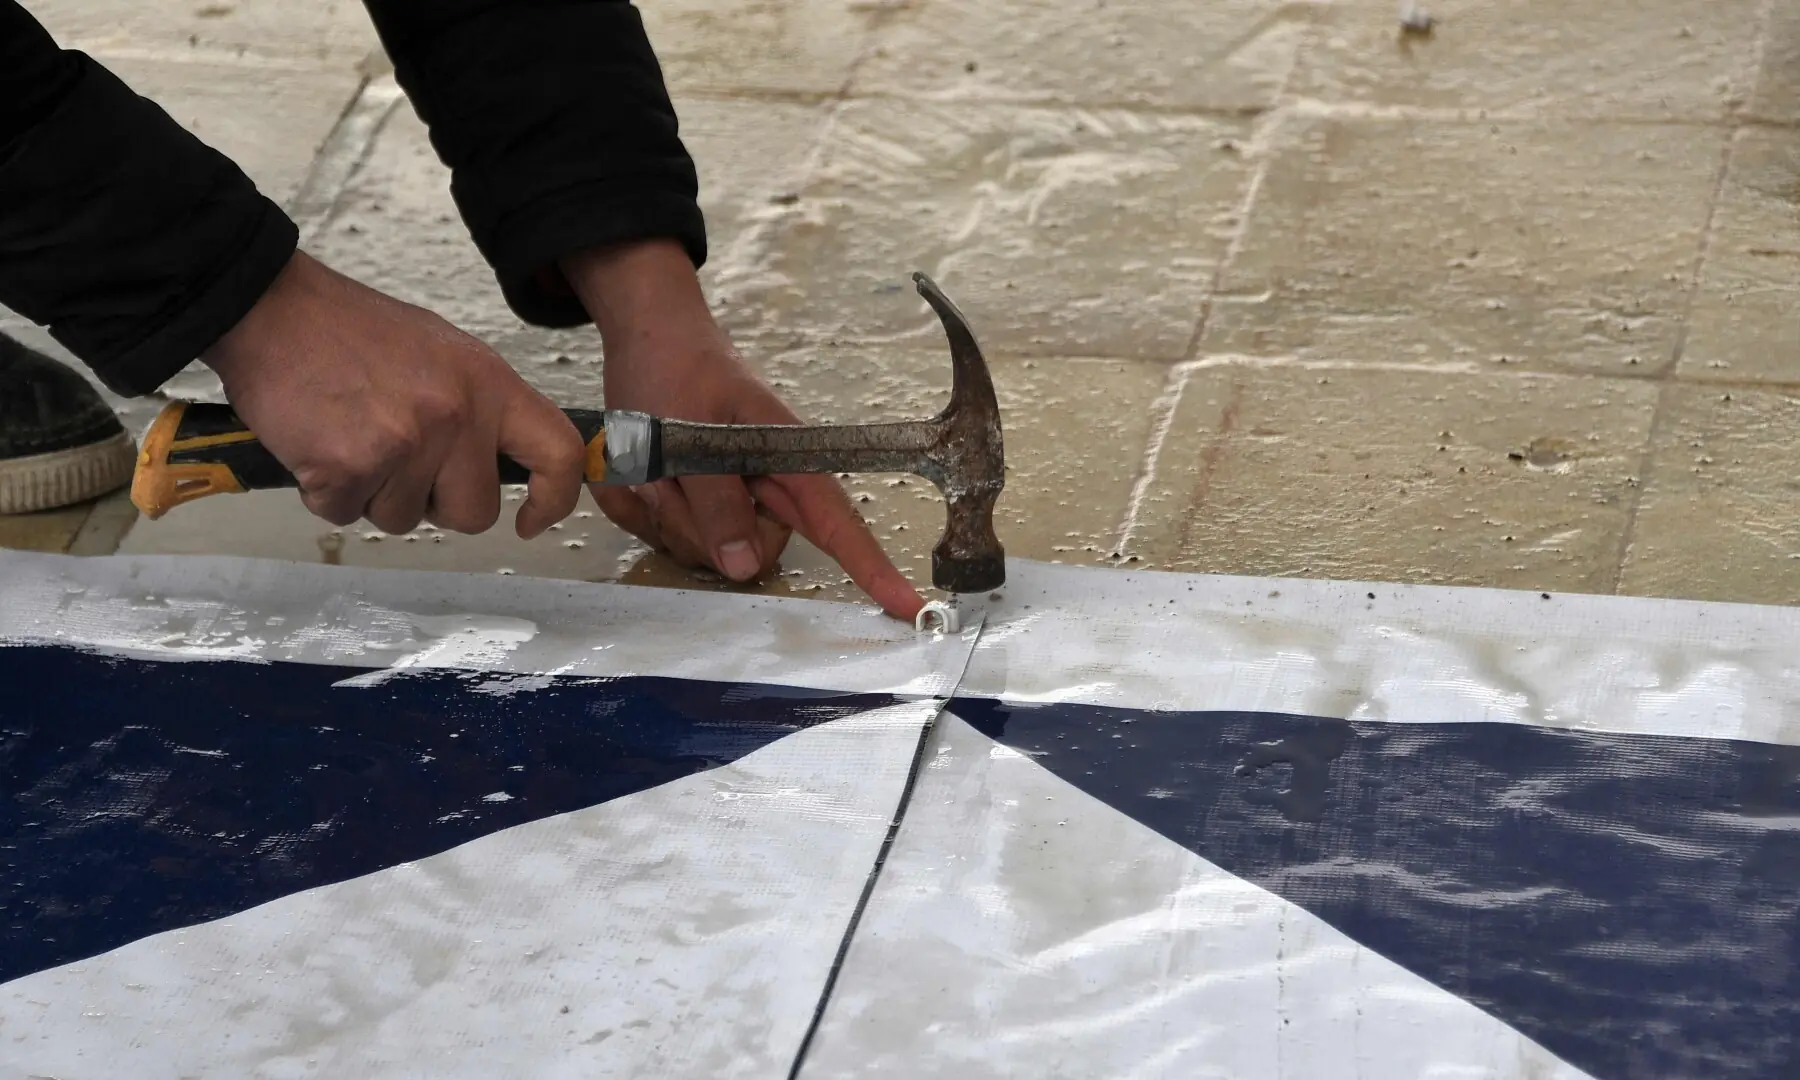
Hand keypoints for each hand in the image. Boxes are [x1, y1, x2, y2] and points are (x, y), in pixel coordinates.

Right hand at [200, 251, 584, 537]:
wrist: (270, 308)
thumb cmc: (350, 332)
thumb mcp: (442, 354)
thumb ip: (478, 408)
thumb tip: (504, 462)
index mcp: (488, 383)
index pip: (558, 453)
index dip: (553, 500)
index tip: (531, 520)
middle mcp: (456, 415)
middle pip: (473, 513)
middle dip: (435, 503)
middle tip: (397, 458)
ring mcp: (404, 444)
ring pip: (404, 519)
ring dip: (374, 493)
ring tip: (352, 436)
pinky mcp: (348, 468)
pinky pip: (348, 514)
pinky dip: (328, 493)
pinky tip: (319, 444)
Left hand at [560, 240, 924, 621]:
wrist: (648, 337)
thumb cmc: (675, 370)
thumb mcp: (687, 434)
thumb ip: (717, 501)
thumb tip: (744, 565)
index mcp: (787, 458)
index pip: (838, 522)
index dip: (874, 568)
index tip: (909, 604)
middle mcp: (769, 486)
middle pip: (753, 552)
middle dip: (699, 530)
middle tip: (662, 480)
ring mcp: (737, 497)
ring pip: (709, 551)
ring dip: (667, 515)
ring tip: (650, 466)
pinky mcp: (705, 505)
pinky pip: (676, 538)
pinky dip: (650, 511)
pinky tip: (641, 476)